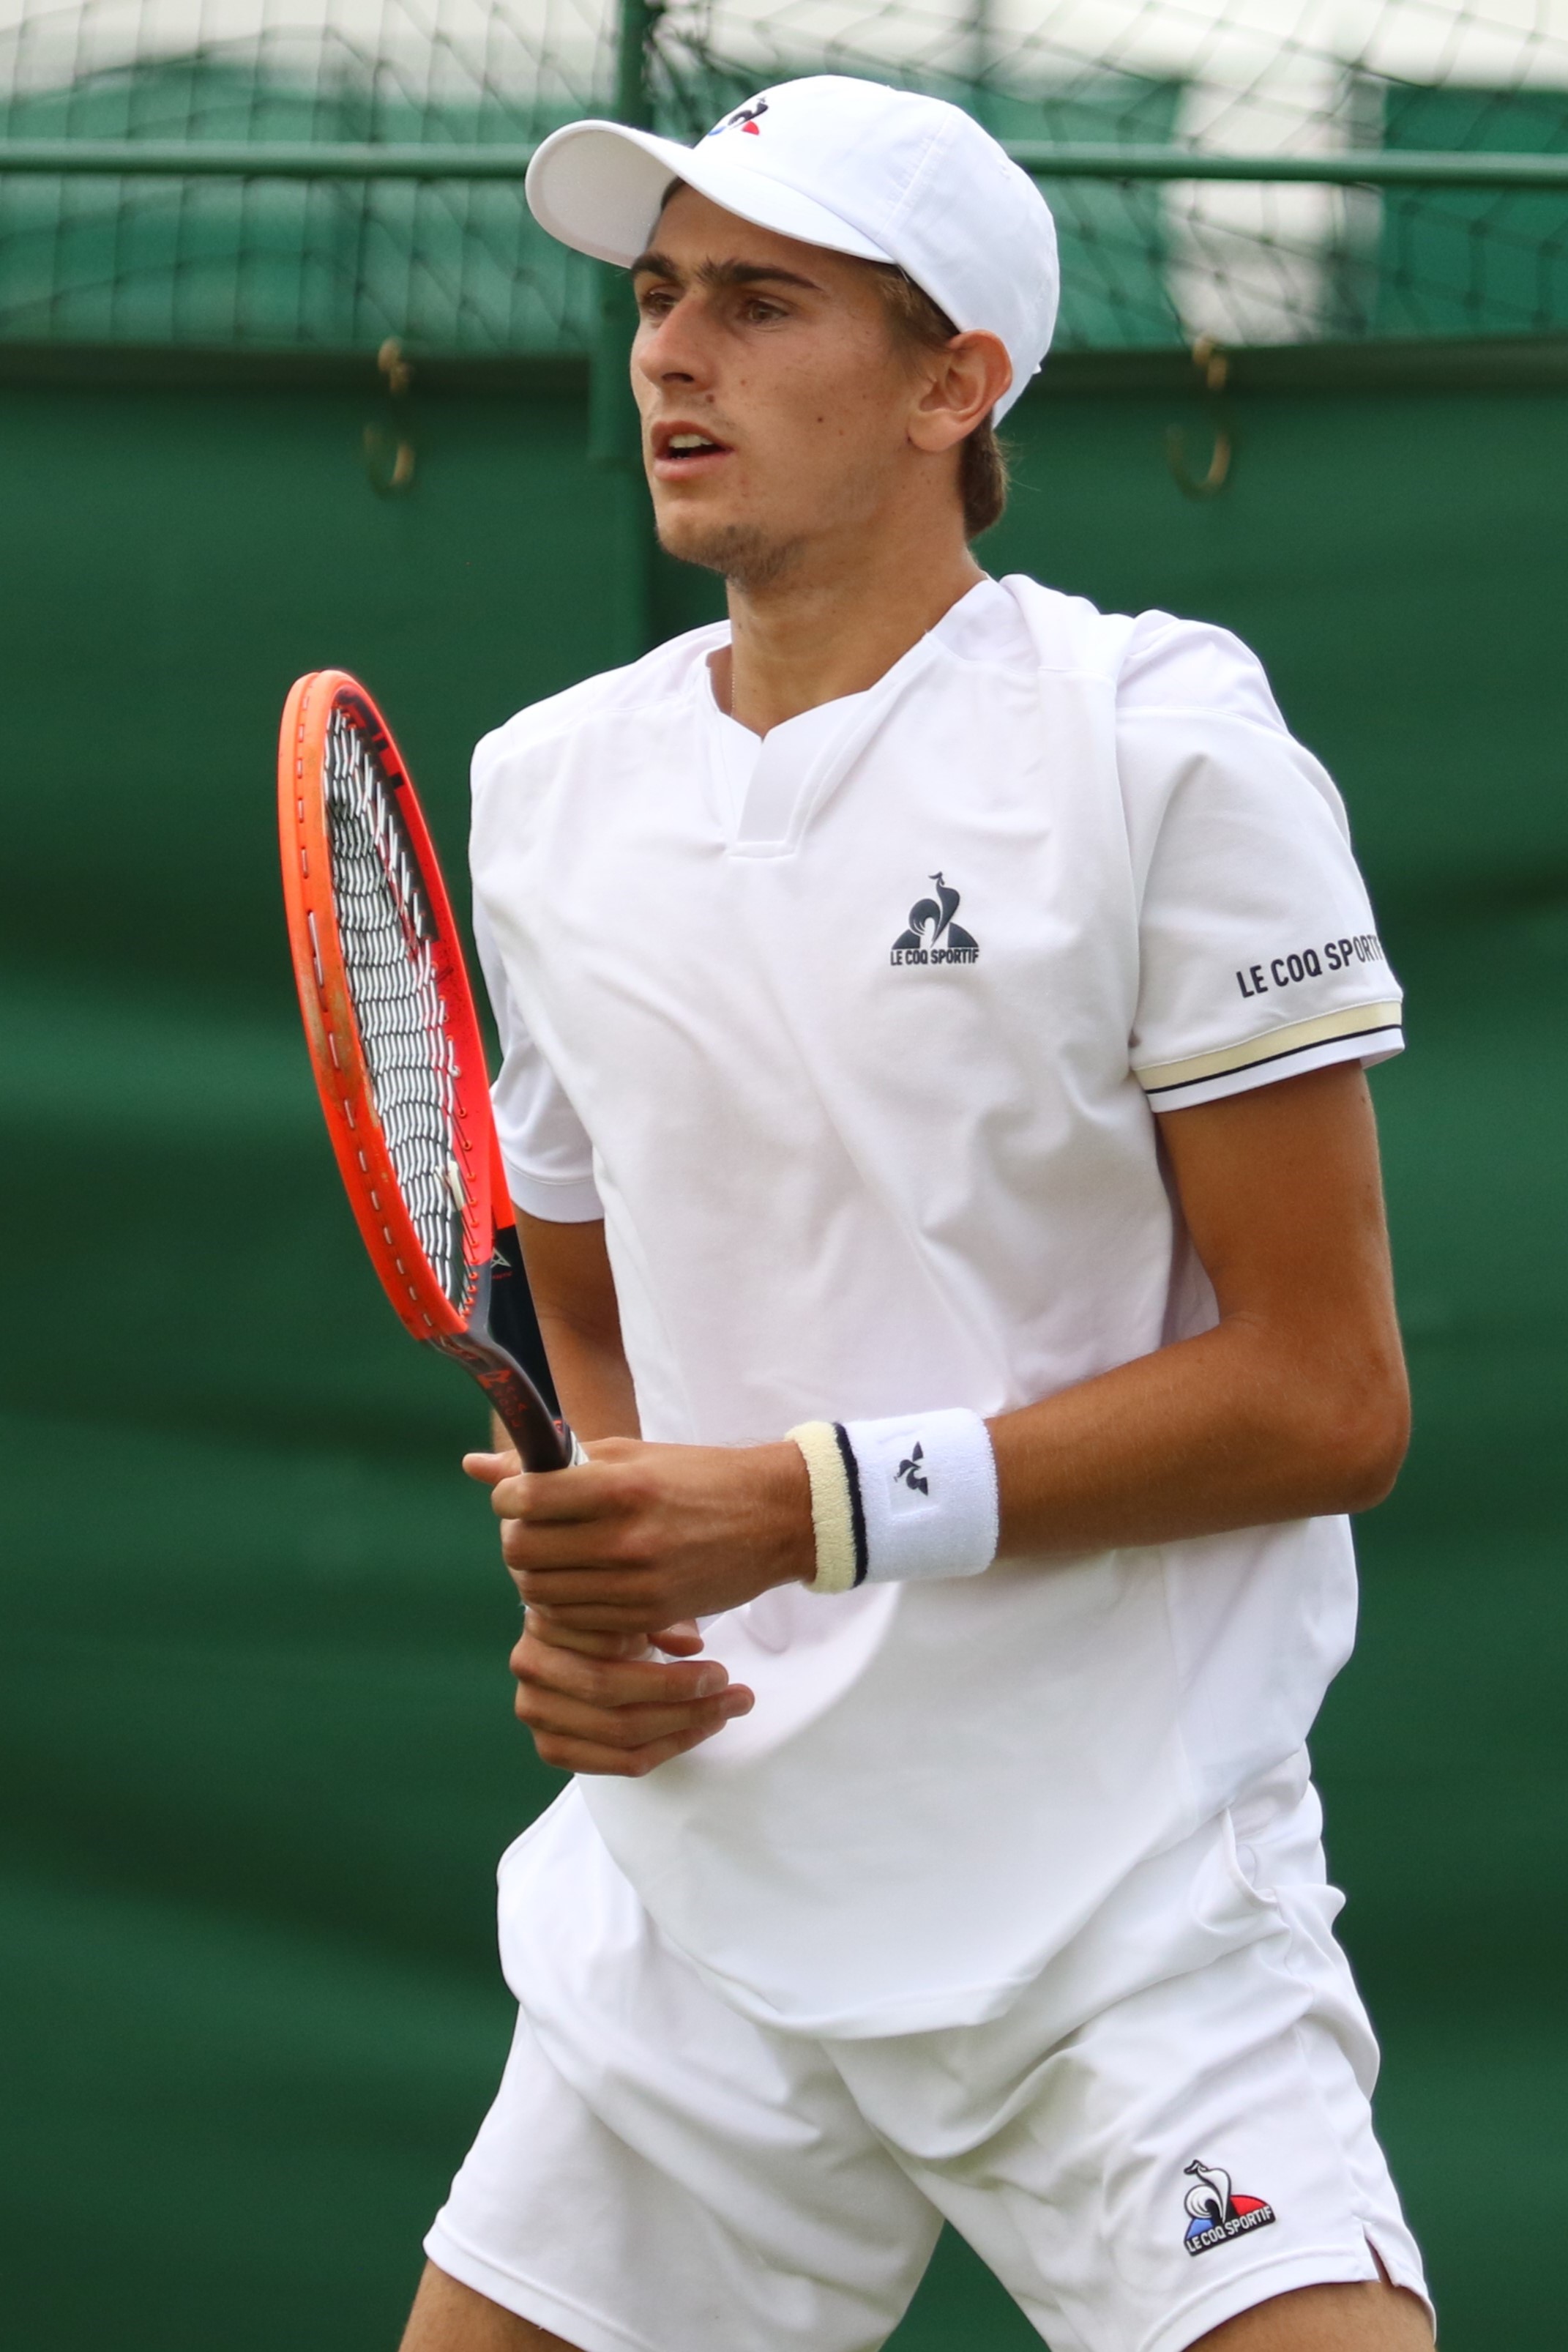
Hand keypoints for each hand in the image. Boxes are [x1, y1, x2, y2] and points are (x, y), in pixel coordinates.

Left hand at [465, 1435, 814, 1634]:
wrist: (774, 1517)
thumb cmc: (699, 1475)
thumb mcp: (630, 1454)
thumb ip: (553, 1463)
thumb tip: (476, 1466)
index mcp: (621, 1487)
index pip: (527, 1499)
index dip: (507, 1498)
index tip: (517, 1495)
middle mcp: (626, 1538)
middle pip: (523, 1553)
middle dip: (515, 1540)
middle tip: (532, 1529)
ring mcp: (638, 1584)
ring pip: (542, 1595)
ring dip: (536, 1577)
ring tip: (556, 1557)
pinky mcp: (650, 1616)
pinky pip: (578, 1621)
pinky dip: (566, 1605)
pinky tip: (582, 1583)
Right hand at [507, 1609, 754, 1776]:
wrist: (576, 1649)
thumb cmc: (613, 1619)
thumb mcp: (637, 1605)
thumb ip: (661, 1618)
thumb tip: (691, 1646)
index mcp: (547, 1619)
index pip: (606, 1643)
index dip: (662, 1658)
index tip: (718, 1668)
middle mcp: (531, 1665)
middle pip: (611, 1688)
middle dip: (681, 1694)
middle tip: (732, 1690)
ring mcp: (536, 1711)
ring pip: (620, 1730)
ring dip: (684, 1725)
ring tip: (728, 1709)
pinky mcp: (552, 1748)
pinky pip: (618, 1762)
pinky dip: (667, 1749)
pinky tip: (699, 1730)